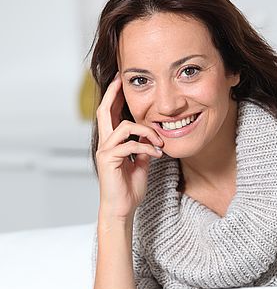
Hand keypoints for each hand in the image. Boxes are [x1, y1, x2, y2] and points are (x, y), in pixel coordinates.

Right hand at [95, 73, 162, 219]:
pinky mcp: (109, 160)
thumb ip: (144, 149)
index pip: (111, 114)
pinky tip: (157, 154)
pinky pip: (130, 145)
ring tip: (159, 142)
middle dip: (113, 93)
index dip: (114, 97)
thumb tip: (152, 139)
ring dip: (147, 131)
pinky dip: (147, 147)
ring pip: (124, 127)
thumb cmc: (129, 189)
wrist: (122, 208)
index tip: (121, 82)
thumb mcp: (141, 164)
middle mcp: (105, 143)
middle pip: (104, 111)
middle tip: (122, 80)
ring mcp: (105, 151)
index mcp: (112, 143)